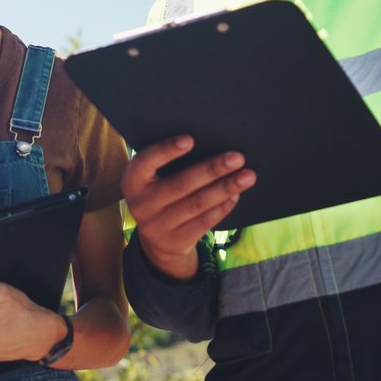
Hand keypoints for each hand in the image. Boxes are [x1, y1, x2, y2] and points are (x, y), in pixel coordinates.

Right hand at [122, 135, 253, 280]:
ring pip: (197, 204)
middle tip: (237, 157)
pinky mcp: (175, 241)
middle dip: (212, 169)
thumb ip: (169, 164)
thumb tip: (210, 144)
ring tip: (247, 176)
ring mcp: (157, 226)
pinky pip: (204, 222)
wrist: (156, 238)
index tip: (190, 139)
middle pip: (181, 184)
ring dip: (225, 188)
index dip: (166, 150)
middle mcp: (141, 204)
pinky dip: (223, 207)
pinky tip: (236, 194)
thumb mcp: (154, 179)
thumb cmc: (161, 192)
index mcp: (132, 181)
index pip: (145, 162)